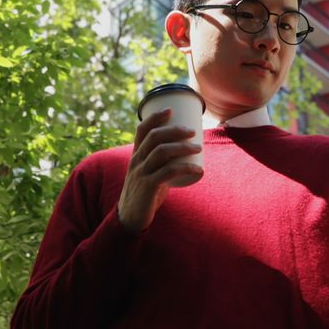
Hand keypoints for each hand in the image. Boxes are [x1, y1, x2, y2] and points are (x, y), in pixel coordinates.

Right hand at [117, 108, 202, 233]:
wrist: (130, 218)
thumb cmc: (144, 194)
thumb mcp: (149, 174)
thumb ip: (162, 165)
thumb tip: (185, 157)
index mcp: (135, 155)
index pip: (142, 130)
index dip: (155, 117)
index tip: (170, 109)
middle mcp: (136, 161)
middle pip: (155, 137)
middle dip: (175, 130)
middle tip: (192, 131)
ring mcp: (141, 173)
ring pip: (162, 152)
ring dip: (182, 147)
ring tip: (198, 147)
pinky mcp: (148, 186)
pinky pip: (168, 172)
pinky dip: (185, 168)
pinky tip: (198, 169)